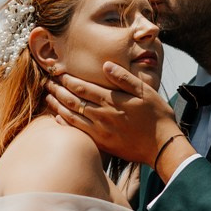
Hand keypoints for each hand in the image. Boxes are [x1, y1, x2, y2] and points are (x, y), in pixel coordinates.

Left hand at [45, 61, 189, 170]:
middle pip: (73, 100)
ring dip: (58, 105)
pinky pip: (78, 132)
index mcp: (111, 100)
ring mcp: (100, 130)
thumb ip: (124, 77)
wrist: (162, 146)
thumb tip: (105, 65)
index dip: (67, 80)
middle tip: (48, 83)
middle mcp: (102, 115)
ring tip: (49, 97)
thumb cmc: (156, 116)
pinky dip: (65, 124)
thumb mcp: (145, 91)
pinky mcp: (102, 143)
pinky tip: (58, 118)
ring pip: (71, 116)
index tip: (58, 73)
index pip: (82, 87)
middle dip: (58, 90)